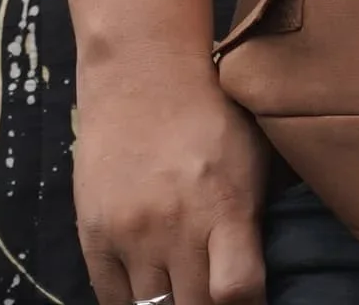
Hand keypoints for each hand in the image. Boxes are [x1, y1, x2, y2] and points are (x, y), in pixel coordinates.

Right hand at [73, 57, 270, 304]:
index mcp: (225, 207)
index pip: (238, 291)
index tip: (251, 304)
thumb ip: (257, 221)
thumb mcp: (255, 159)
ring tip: (183, 288)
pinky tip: (151, 288)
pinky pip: (111, 298)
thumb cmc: (211, 114)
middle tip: (213, 293)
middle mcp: (176, 227)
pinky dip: (133, 303)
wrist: (141, 76)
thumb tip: (264, 276)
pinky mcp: (94, 234)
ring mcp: (130, 234)